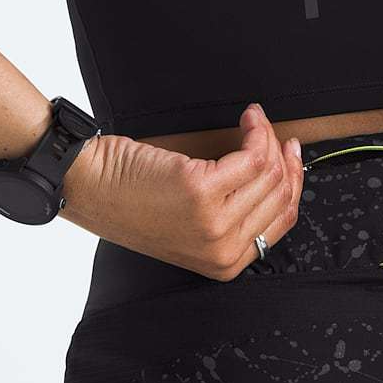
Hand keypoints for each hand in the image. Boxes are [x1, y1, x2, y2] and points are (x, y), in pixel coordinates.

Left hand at [59, 103, 303, 280]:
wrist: (90, 187)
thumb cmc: (132, 202)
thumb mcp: (191, 225)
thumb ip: (232, 215)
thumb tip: (275, 176)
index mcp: (224, 264)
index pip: (281, 222)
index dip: (292, 184)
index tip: (290, 156)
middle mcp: (223, 250)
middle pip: (281, 196)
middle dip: (283, 157)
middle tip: (273, 133)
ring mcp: (214, 224)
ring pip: (269, 173)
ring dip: (268, 138)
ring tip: (256, 121)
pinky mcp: (203, 192)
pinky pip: (252, 156)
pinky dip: (256, 130)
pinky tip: (248, 118)